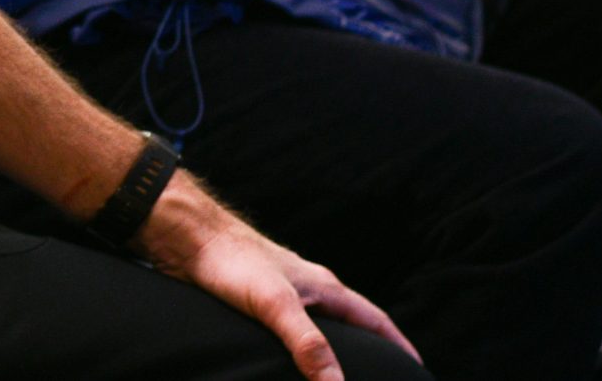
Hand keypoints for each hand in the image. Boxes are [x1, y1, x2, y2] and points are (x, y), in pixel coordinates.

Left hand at [136, 180, 418, 380]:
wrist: (183, 234)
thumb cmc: (230, 259)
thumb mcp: (275, 305)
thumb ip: (307, 345)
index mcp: (324, 286)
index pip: (374, 319)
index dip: (397, 343)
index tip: (417, 366)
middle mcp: (307, 288)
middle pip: (350, 324)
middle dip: (368, 350)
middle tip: (383, 376)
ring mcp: (280, 292)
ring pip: (317, 327)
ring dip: (330, 350)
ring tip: (339, 375)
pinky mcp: (252, 299)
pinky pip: (286, 330)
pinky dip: (297, 348)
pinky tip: (287, 360)